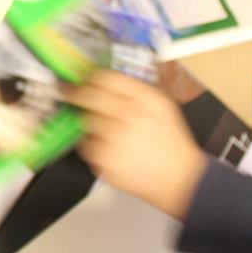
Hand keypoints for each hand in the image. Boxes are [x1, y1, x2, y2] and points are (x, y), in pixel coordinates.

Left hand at [65, 70, 206, 220]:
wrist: (179, 178)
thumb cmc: (169, 140)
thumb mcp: (161, 105)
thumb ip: (135, 87)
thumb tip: (106, 74)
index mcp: (145, 99)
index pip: (107, 78)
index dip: (91, 76)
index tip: (85, 77)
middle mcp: (130, 117)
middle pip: (89, 96)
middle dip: (77, 92)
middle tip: (72, 92)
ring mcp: (115, 140)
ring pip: (87, 120)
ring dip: (90, 120)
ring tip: (106, 128)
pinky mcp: (106, 161)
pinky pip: (87, 145)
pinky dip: (93, 143)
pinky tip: (110, 146)